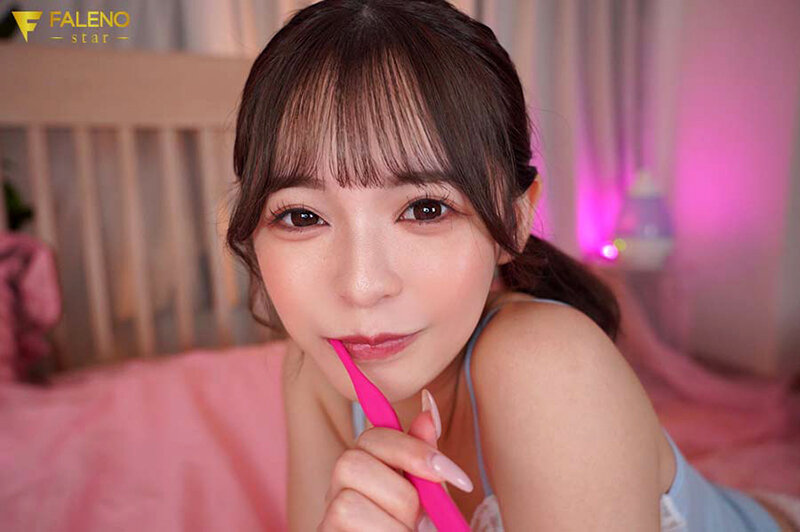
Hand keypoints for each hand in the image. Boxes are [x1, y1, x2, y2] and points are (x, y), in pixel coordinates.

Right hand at [319, 389, 472, 530]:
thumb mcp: (430, 500)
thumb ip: (424, 458)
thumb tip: (428, 403)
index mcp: (367, 471)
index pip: (373, 434)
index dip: (413, 448)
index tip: (455, 475)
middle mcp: (339, 491)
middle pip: (351, 462)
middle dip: (400, 494)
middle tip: (420, 521)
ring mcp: (327, 520)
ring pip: (347, 504)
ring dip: (391, 527)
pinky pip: (346, 530)